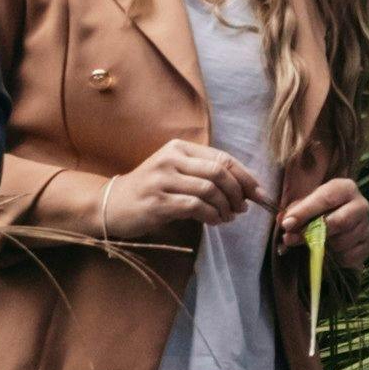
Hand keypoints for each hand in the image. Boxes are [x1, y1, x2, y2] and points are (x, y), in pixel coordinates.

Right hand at [98, 136, 262, 243]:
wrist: (109, 205)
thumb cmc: (149, 190)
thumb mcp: (175, 173)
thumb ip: (204, 175)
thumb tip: (245, 189)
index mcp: (179, 148)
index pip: (223, 158)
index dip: (245, 176)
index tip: (259, 193)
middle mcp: (171, 159)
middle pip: (220, 171)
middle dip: (239, 192)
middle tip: (244, 208)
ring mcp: (162, 180)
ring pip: (209, 189)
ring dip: (226, 206)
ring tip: (228, 217)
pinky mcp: (157, 202)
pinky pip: (195, 207)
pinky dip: (212, 215)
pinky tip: (215, 221)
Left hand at [293, 172, 368, 274]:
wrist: (338, 226)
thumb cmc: (318, 212)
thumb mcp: (305, 205)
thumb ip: (295, 211)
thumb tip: (285, 221)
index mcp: (345, 188)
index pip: (327, 198)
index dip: (305, 211)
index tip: (287, 224)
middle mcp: (361, 205)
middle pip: (340, 222)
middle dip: (314, 233)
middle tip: (291, 239)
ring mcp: (366, 226)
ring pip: (343, 242)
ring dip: (323, 247)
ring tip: (313, 244)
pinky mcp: (368, 245)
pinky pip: (350, 256)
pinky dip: (336, 258)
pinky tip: (330, 252)